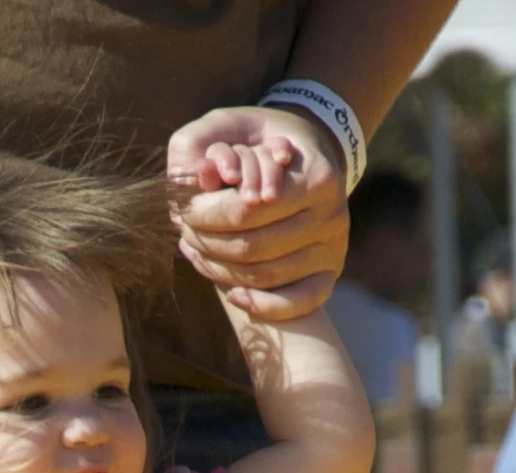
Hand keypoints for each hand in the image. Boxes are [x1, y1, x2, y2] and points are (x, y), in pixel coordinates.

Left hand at [168, 105, 348, 319]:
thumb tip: (192, 177)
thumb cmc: (260, 141)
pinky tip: (233, 295)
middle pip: (252, 248)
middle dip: (207, 244)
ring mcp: (333, 249)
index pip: (243, 211)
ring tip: (196, 251)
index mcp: (317, 177)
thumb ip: (201, 143)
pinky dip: (262, 306)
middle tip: (184, 233)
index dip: (204, 215)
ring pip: (264, 276)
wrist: (304, 156)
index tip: (182, 210)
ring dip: (220, 271)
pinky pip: (297, 304)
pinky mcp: (328, 274)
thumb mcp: (231, 123)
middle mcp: (332, 216)